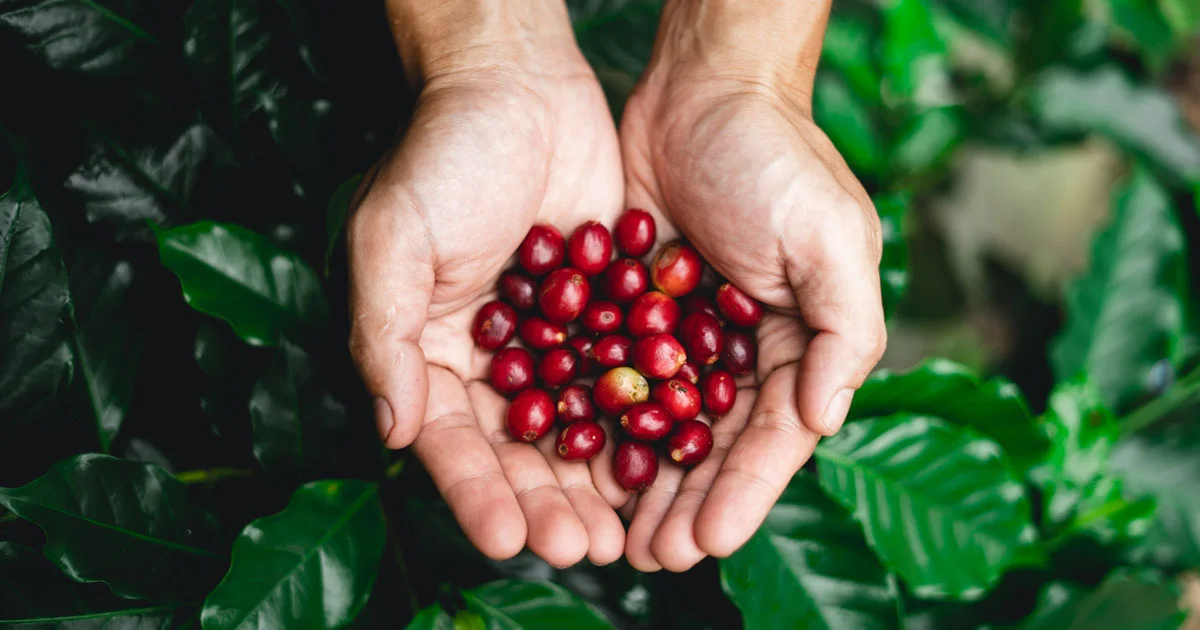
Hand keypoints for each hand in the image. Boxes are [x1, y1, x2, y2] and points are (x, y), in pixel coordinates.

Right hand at [348, 1, 626, 566]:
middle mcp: (490, 361)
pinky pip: (623, 378)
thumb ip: (384, 334)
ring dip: (597, 481)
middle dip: (546, 503)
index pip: (450, 441)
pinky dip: (640, 421)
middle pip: (518, 450)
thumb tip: (390, 430)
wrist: (517, 86)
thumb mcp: (392, 238)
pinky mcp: (604, 315)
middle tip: (582, 549)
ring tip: (624, 531)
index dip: (476, 492)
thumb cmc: (442, 156)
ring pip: (576, 427)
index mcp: (429, 354)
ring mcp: (551, 342)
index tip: (507, 537)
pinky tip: (665, 460)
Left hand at [616, 0, 886, 570]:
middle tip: (650, 559)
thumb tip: (825, 419)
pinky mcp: (632, 313)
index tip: (708, 541)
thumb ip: (843, 330)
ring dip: (641, 484)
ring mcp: (685, 336)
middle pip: (714, 448)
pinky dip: (600, 424)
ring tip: (614, 537)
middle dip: (686, 505)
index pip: (775, 437)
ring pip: (661, 428)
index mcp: (799, 345)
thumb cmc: (776, 157)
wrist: (702, 91)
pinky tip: (575, 464)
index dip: (744, 493)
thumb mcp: (830, 236)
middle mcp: (743, 352)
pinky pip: (616, 379)